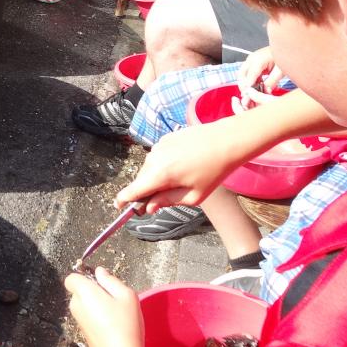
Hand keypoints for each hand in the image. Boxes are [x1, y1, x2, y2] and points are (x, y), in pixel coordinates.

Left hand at [64, 267, 148, 346]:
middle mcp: (76, 306)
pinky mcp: (84, 334)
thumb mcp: (126, 296)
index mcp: (84, 293)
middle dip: (93, 292)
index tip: (102, 284)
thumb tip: (98, 272)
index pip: (71, 278)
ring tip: (117, 315)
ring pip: (85, 306)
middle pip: (79, 292)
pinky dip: (97, 319)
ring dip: (96, 306)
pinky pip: (88, 318)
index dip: (85, 277)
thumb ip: (111, 280)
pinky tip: (114, 328)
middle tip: (114, 300)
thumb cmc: (125, 325)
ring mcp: (79, 322)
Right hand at [114, 120, 246, 212]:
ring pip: (150, 168)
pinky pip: (158, 157)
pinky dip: (164, 165)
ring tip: (182, 180)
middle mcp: (154, 158)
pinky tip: (183, 166)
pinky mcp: (166, 139)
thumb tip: (150, 206)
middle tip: (164, 200)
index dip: (123, 200)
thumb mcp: (193, 195)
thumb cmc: (214, 171)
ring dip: (158, 177)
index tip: (119, 207)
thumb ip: (167, 201)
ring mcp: (159, 146)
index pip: (133, 190)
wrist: (227, 140)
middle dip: (148, 191)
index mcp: (160, 174)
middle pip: (142, 180)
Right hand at [236, 46, 282, 109]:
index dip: (248, 88)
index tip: (249, 97)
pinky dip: (250, 80)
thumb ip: (271, 82)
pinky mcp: (253, 61)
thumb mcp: (280, 71)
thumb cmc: (285, 57)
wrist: (287, 47)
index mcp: (258, 60)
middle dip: (244, 86)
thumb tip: (265, 92)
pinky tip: (257, 85)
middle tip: (249, 96)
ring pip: (243, 74)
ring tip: (253, 92)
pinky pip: (248, 72)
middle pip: (241, 75)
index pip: (249, 77)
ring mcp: (251, 59)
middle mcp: (251, 59)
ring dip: (246, 83)